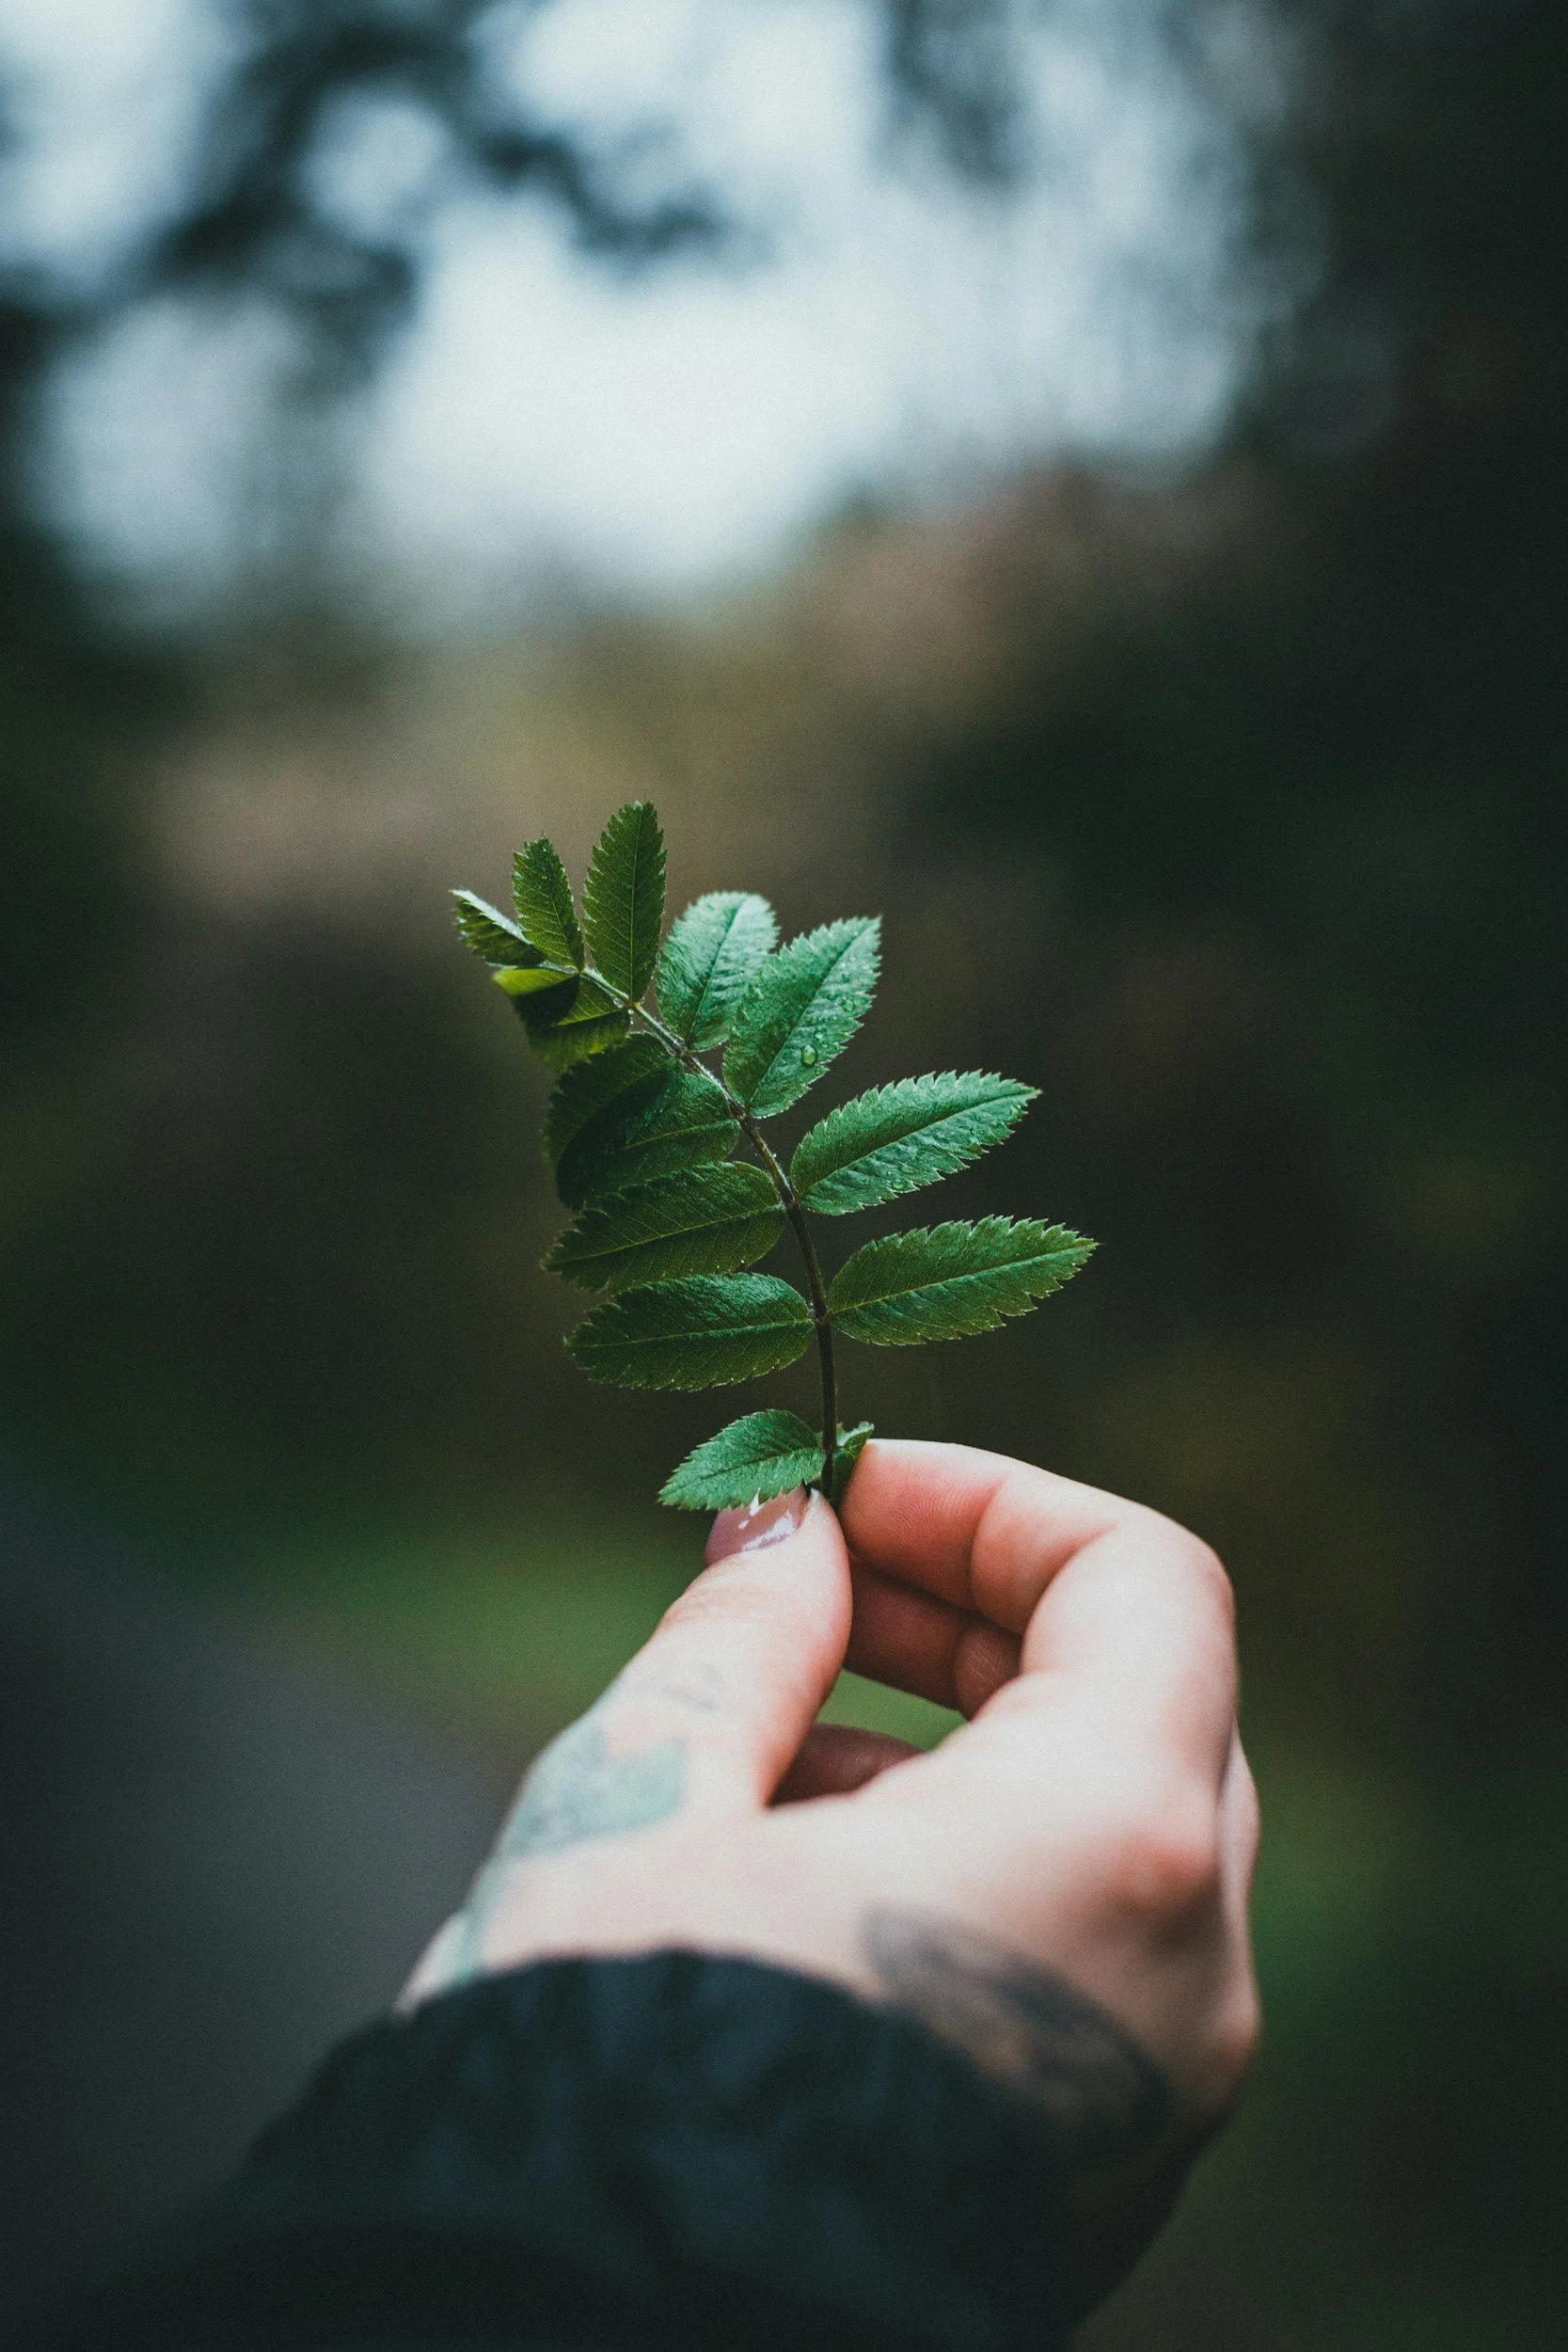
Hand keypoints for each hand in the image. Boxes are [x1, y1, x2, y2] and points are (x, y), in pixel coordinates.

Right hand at [404, 1441, 1260, 2304]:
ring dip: (952, 1744)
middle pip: (1137, 1703)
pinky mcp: (1104, 2174)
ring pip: (1104, 1837)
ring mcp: (1161, 2093)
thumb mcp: (647, 1799)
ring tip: (761, 1742)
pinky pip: (1078, 1959)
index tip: (844, 1489)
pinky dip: (968, 1870)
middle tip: (809, 1585)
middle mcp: (1185, 1974)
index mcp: (1108, 1847)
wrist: (584, 2349)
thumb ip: (746, 1629)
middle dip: (967, 1620)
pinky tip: (797, 1875)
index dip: (987, 1502)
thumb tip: (784, 1525)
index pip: (1138, 1582)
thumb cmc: (611, 2070)